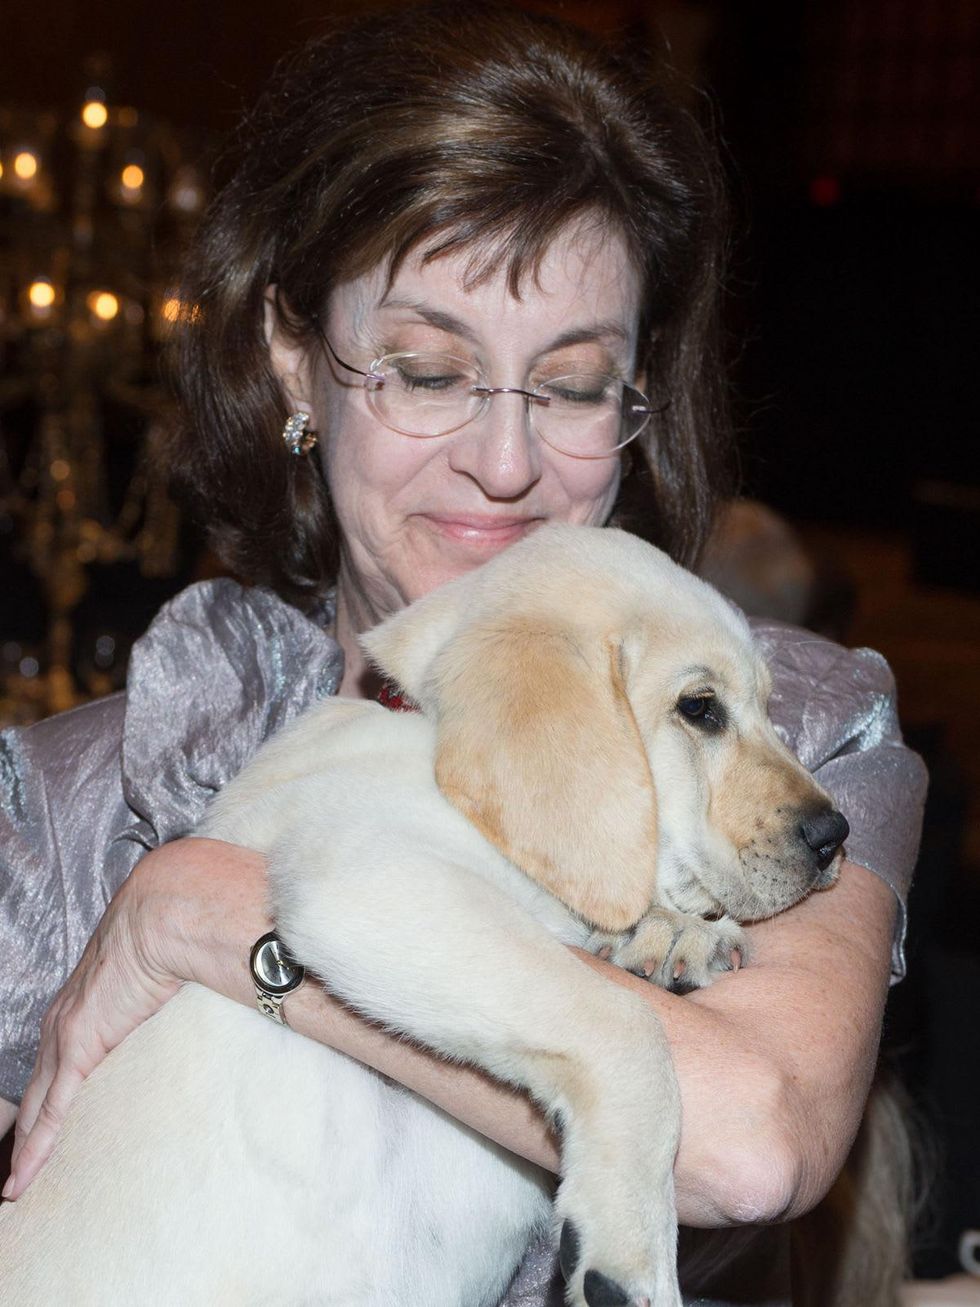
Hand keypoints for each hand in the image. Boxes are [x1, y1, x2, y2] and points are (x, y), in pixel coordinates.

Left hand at [4, 851, 179, 1200]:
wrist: (165, 913)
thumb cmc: (173, 930)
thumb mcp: (165, 969)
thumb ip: (171, 989)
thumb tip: (208, 991)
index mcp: (84, 1003)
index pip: (56, 1061)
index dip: (47, 1094)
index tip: (43, 1122)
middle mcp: (64, 1020)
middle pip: (36, 1089)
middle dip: (25, 1128)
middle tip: (20, 1166)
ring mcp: (66, 1033)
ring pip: (36, 1106)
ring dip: (25, 1147)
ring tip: (17, 1183)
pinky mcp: (78, 1045)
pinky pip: (51, 1109)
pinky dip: (36, 1147)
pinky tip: (23, 1178)